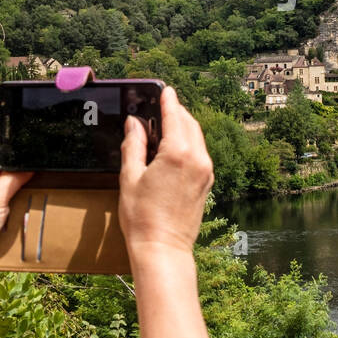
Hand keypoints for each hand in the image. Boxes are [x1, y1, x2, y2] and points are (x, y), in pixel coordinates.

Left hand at [0, 143, 31, 278]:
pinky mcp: (2, 214)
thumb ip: (14, 178)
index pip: (0, 150)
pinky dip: (29, 206)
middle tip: (43, 173)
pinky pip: (21, 204)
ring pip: (20, 187)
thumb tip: (32, 164)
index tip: (38, 149)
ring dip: (29, 191)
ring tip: (41, 190)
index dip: (18, 149)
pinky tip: (39, 205)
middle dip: (27, 173)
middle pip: (13, 168)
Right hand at [118, 86, 213, 258]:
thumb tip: (134, 124)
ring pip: (197, 137)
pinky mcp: (207, 182)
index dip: (168, 100)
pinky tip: (173, 148)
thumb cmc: (142, 217)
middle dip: (176, 112)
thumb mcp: (130, 177)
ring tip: (165, 125)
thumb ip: (133, 146)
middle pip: (189, 123)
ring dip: (183, 127)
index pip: (175, 115)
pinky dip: (189, 143)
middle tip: (160, 106)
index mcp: (178, 154)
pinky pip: (200, 153)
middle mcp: (197, 159)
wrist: (163, 248)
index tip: (165, 89)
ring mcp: (205, 171)